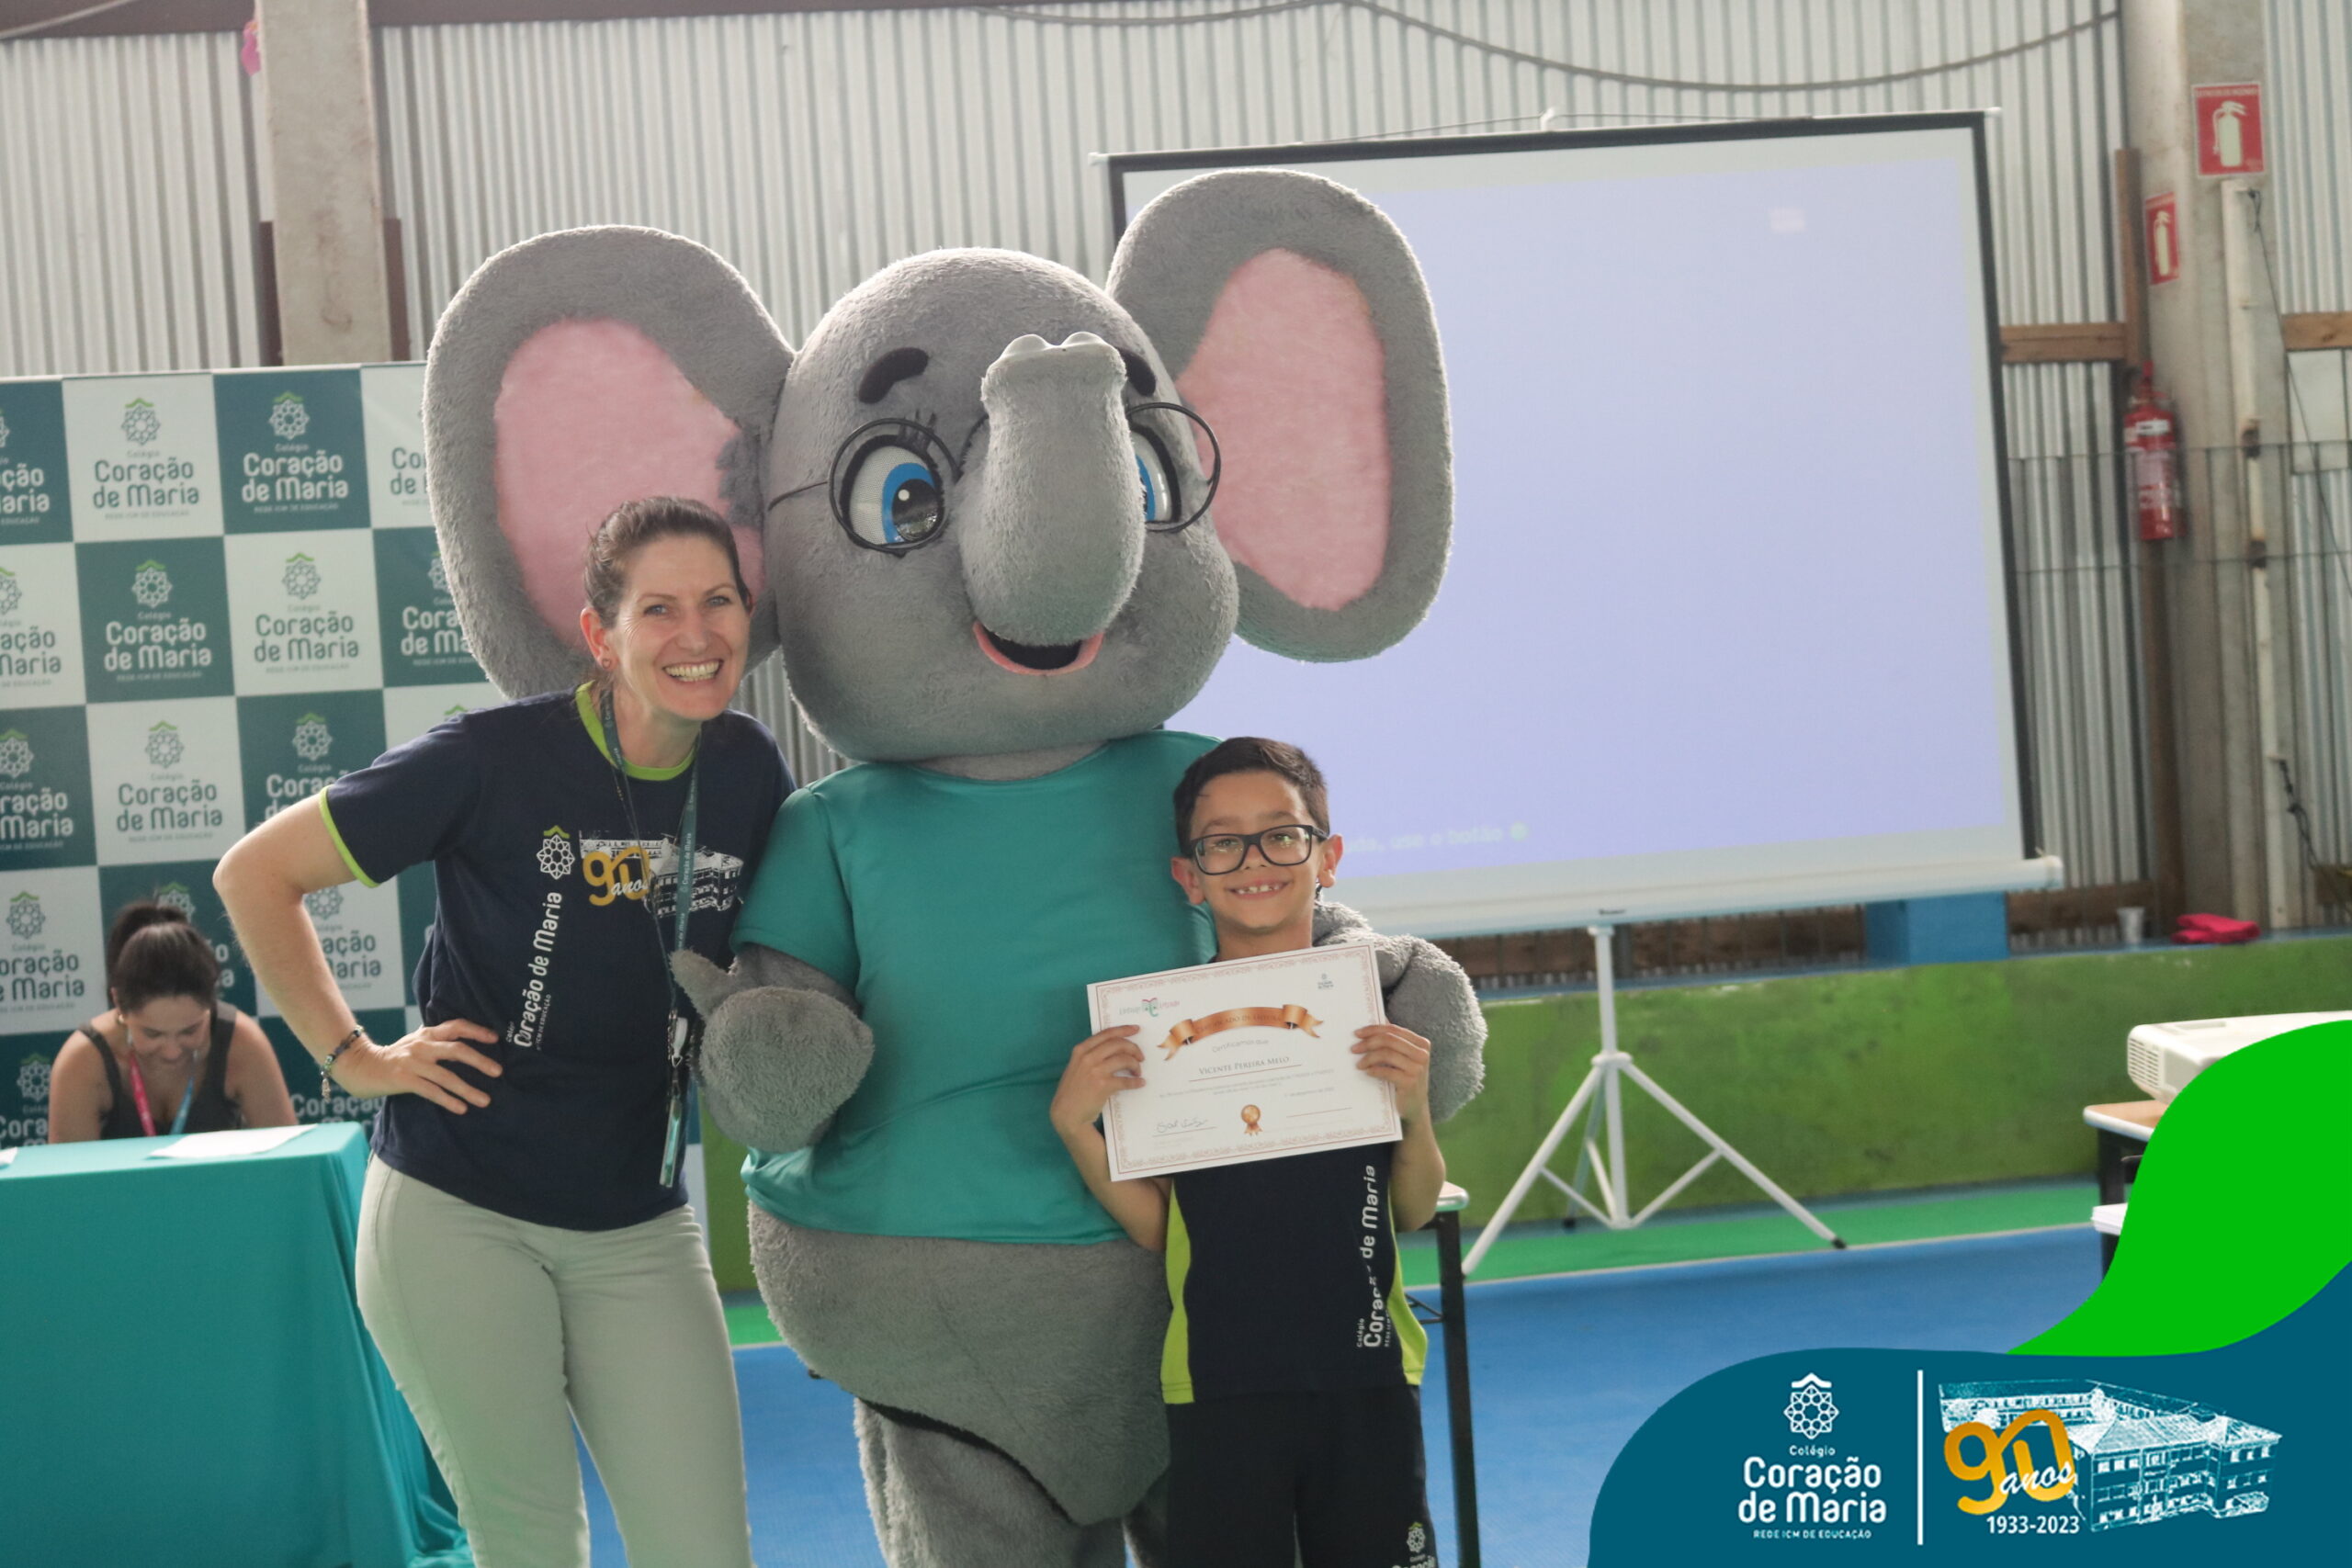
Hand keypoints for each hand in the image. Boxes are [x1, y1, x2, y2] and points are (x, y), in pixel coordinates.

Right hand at [329, 1019, 501, 1112]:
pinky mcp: (403, 1079)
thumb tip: (463, 1043)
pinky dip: (448, 1100)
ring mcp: (412, 1062)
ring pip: (446, 1075)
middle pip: (457, 1050)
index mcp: (427, 1034)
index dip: (477, 1031)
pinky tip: (461, 1108)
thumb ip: (435, 1041)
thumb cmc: (392, 1056)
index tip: (495, 1039)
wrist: (358, 1065)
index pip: (456, 1026)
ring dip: (468, 1089)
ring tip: (485, 1100)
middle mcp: (422, 1045)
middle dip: (480, 1061)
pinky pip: (431, 1091)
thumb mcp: (414, 1043)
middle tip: (498, 1072)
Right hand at [1051, 1026, 1144, 1138]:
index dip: (1124, 1030)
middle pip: (1118, 1044)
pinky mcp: (1103, 1085)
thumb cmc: (1072, 1091)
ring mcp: (1095, 1071)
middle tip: (1140, 1057)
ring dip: (1135, 1065)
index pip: (1106, 1034)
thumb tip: (1115, 1050)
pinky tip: (1140, 1083)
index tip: (1136, 1029)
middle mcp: (1088, 1057)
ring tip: (1137, 1072)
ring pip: (1124, 1059)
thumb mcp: (1076, 1067)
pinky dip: (1136, 1082)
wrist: (1067, 1114)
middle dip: (1133, 1048)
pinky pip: (1126, 1081)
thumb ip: (1091, 1056)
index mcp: (1081, 1050)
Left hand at [1353, 1022, 1432, 1125]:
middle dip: (1368, 1042)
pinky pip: (1386, 1071)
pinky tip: (1366, 1072)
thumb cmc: (1405, 1079)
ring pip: (1386, 1054)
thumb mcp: (1403, 1058)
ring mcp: (1418, 1068)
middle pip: (1389, 1040)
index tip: (1357, 1033)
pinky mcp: (1410, 1082)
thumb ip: (1394, 1041)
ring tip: (1359, 1064)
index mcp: (1421, 1043)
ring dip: (1368, 1058)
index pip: (1394, 1030)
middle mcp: (1422, 1054)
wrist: (1415, 1107)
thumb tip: (1379, 1018)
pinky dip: (1373, 1070)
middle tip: (1354, 1048)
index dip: (1374, 1029)